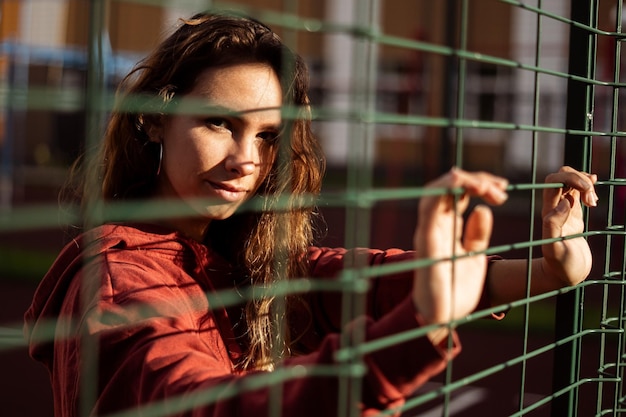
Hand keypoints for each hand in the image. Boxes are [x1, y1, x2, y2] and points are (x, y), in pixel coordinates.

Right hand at [413, 168, 507, 324]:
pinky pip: (429, 206)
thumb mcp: (474, 257)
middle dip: (476, 180)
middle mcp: (435, 224)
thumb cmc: (456, 290)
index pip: (458, 193)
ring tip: (486, 187)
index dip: (480, 183)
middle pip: (449, 187)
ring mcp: (429, 230)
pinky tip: (460, 182)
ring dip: (461, 180)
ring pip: (436, 190)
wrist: (442, 318)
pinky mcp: (426, 239)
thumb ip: (477, 235)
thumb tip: (484, 209)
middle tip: (501, 189)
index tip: (503, 188)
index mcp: (447, 227)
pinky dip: (442, 189)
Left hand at [541, 166, 597, 286]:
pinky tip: (594, 197)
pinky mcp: (574, 214)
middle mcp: (553, 208)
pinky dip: (588, 188)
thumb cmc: (559, 266)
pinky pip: (578, 192)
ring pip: (571, 182)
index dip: (570, 178)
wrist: (566, 276)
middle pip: (562, 176)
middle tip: (592, 201)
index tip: (588, 189)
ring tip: (594, 203)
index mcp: (548, 212)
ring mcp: (564, 209)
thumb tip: (565, 201)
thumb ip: (554, 225)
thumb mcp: (553, 249)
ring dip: (586, 184)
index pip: (553, 182)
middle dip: (580, 180)